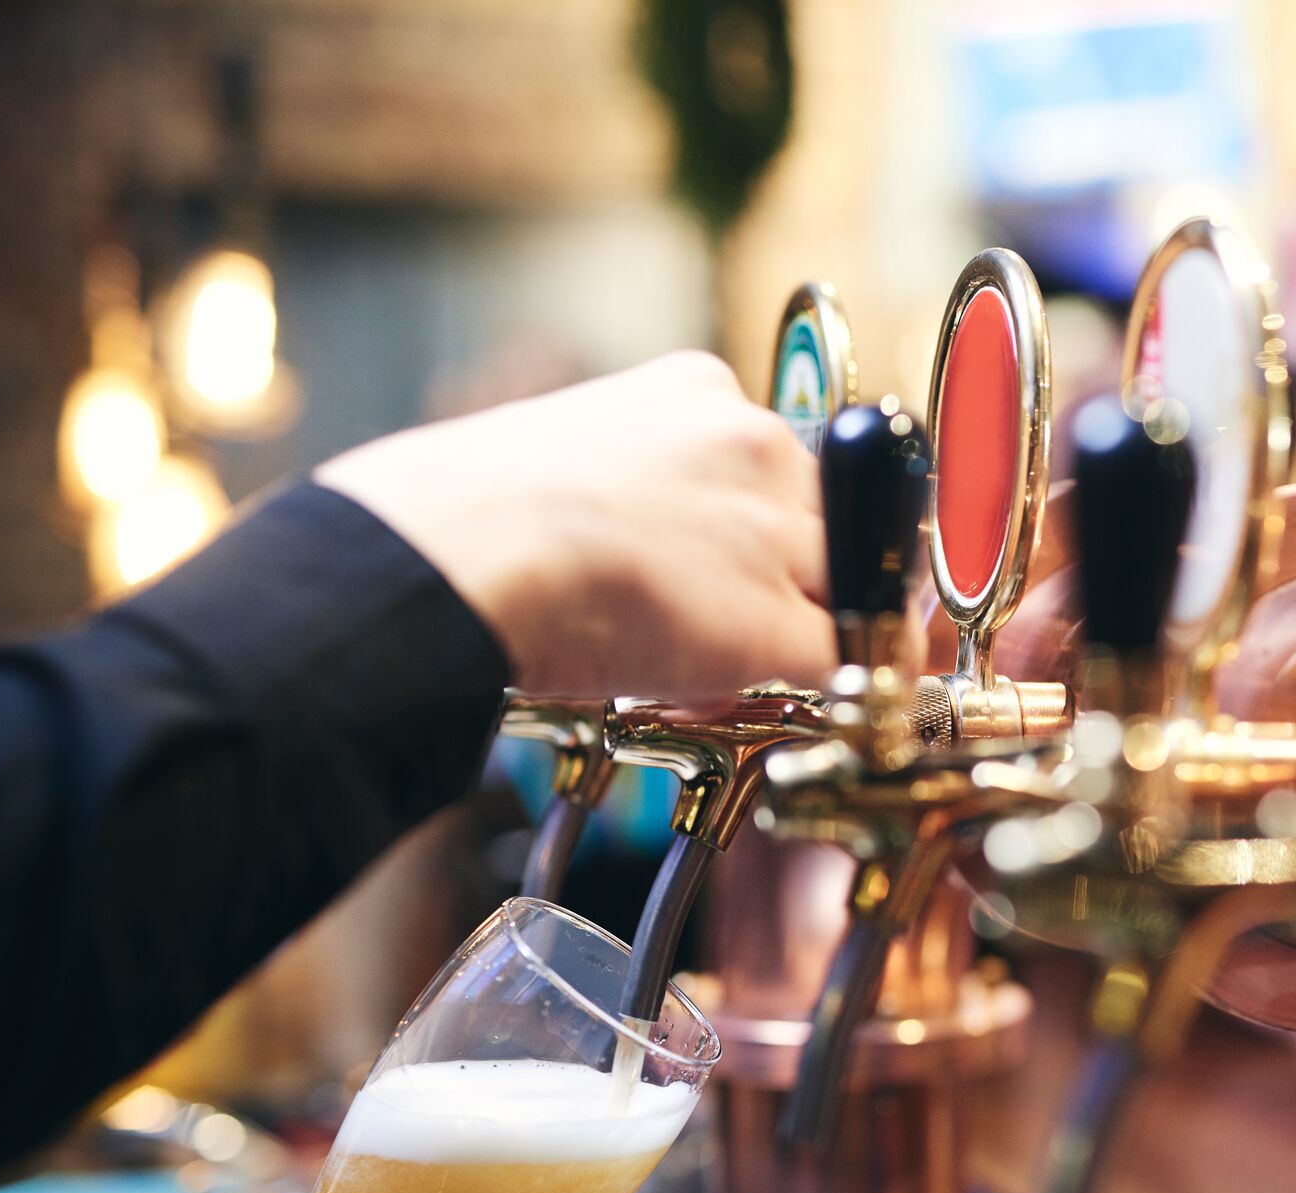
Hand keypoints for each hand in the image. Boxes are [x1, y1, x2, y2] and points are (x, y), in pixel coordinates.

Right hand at [316, 351, 836, 698]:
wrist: (449, 559)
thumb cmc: (458, 520)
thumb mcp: (561, 455)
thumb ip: (630, 480)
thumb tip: (629, 539)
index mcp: (695, 390)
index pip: (771, 462)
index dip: (761, 526)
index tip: (735, 561)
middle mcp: (753, 443)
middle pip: (824, 519)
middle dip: (791, 577)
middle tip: (725, 625)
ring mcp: (774, 530)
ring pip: (842, 585)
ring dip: (802, 629)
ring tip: (722, 665)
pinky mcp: (775, 618)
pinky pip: (847, 656)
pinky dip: (840, 684)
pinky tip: (799, 699)